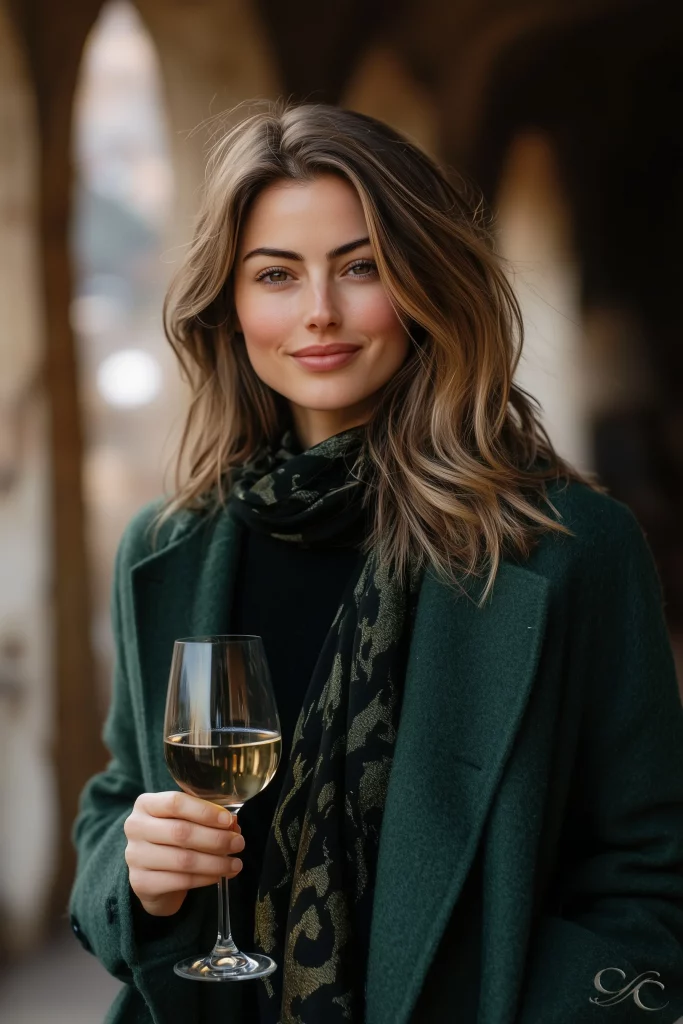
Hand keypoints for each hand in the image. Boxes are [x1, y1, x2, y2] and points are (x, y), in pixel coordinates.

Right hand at [124, 792, 243, 916]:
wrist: (151, 876)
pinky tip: (218, 876)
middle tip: (239, 843)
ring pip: (183, 860)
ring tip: (235, 863)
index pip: (176, 802)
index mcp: (145, 804)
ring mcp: (135, 856)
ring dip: (215, 862)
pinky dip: (204, 879)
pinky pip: (180, 881)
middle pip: (181, 832)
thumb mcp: (186, 821)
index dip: (205, 811)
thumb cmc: (171, 840)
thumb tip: (232, 824)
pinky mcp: (140, 882)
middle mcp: (135, 827)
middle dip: (216, 839)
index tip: (228, 820)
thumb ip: (207, 818)